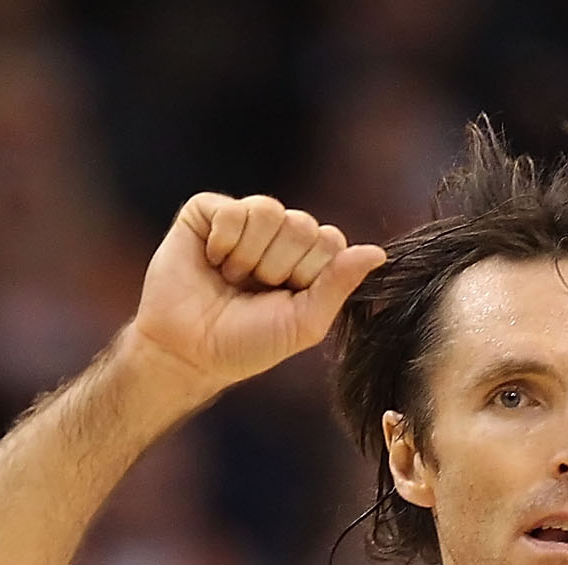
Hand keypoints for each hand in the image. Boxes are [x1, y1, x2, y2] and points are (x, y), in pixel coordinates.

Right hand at [125, 194, 386, 396]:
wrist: (187, 352)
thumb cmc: (245, 343)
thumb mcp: (303, 324)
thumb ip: (339, 286)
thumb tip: (379, 253)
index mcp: (306, 258)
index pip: (330, 241)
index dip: (307, 274)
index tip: (283, 299)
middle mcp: (278, 234)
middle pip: (302, 225)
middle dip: (277, 267)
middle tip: (251, 290)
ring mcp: (244, 218)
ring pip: (269, 211)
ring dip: (249, 257)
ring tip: (230, 278)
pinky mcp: (208, 210)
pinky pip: (233, 210)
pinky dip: (222, 243)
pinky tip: (211, 261)